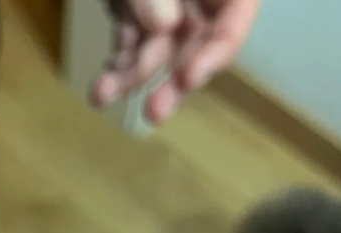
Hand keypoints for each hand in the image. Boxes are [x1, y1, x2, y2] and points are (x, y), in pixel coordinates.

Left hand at [92, 0, 258, 122]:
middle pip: (197, 43)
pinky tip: (103, 78)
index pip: (237, 16)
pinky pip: (131, 41)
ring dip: (132, 77)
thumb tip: (164, 23)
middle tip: (153, 113)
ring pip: (158, 50)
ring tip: (102, 94)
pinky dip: (118, 62)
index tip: (189, 78)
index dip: (217, 51)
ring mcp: (168, 4)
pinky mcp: (135, 9)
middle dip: (171, 81)